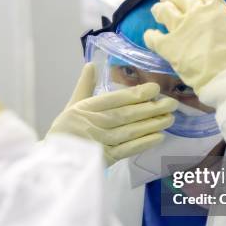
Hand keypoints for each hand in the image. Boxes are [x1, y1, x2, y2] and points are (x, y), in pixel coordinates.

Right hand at [47, 64, 176, 165]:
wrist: (53, 161)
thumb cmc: (64, 132)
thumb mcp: (72, 106)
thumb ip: (84, 86)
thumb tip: (91, 65)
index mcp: (86, 108)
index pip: (114, 99)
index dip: (135, 94)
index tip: (154, 89)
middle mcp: (93, 123)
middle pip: (126, 114)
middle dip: (150, 108)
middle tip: (171, 103)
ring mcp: (99, 142)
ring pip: (129, 131)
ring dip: (151, 125)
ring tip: (169, 118)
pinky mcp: (104, 159)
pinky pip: (127, 150)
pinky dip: (143, 143)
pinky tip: (158, 137)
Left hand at [144, 0, 225, 93]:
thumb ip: (221, 21)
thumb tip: (215, 24)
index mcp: (216, 7)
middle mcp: (196, 12)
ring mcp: (181, 27)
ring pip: (162, 10)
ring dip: (159, 10)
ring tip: (158, 14)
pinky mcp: (168, 45)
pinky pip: (153, 36)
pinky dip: (150, 36)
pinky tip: (151, 37)